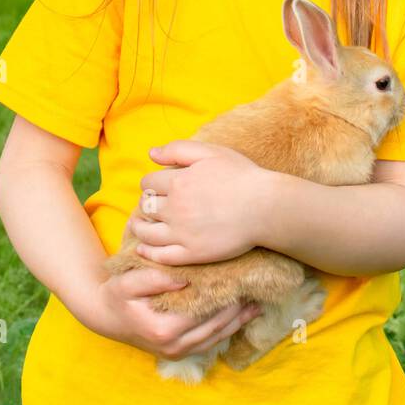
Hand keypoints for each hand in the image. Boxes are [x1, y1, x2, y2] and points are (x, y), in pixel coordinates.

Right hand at [91, 265, 262, 360]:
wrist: (105, 316)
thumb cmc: (117, 295)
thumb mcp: (129, 282)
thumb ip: (154, 278)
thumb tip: (184, 278)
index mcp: (164, 329)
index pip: (205, 312)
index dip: (225, 297)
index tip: (242, 279)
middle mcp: (174, 345)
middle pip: (216, 326)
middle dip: (238, 309)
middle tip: (258, 288)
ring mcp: (177, 352)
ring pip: (217, 337)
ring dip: (238, 321)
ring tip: (257, 302)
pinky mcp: (179, 353)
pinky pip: (210, 342)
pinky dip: (228, 329)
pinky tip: (243, 316)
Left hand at [126, 139, 277, 265]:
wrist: (265, 207)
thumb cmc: (242, 176)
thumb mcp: (211, 152)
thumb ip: (178, 149)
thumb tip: (151, 154)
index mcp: (178, 182)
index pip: (148, 183)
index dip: (151, 183)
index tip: (158, 187)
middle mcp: (175, 209)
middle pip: (145, 207)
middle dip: (146, 204)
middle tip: (153, 205)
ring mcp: (182, 233)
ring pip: (146, 232)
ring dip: (139, 227)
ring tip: (141, 225)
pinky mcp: (192, 253)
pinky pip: (160, 256)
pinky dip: (147, 252)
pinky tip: (144, 248)